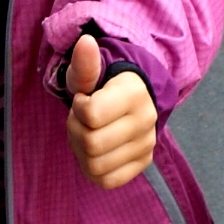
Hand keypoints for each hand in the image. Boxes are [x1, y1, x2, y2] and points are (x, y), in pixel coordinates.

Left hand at [64, 37, 155, 189]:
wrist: (132, 98)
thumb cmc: (103, 85)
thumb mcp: (90, 72)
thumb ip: (84, 63)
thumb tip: (85, 43)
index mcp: (133, 94)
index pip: (91, 115)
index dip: (78, 109)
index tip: (83, 100)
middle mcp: (146, 120)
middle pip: (91, 144)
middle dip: (76, 131)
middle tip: (81, 120)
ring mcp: (147, 145)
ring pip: (95, 166)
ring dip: (81, 152)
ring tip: (88, 134)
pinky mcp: (143, 163)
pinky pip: (108, 181)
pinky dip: (93, 170)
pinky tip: (94, 152)